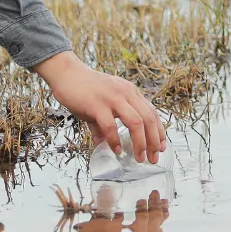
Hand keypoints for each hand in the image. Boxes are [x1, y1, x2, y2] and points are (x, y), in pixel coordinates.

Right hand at [34, 51, 166, 162]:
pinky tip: (116, 150)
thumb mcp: (104, 103)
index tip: (162, 146)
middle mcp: (126, 93)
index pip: (152, 112)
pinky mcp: (97, 104)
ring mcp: (112, 98)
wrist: (68, 73)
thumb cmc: (85, 90)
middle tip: (153, 158)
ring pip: (136, 122)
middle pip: (148, 118)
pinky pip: (110, 125)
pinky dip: (115, 140)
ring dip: (140, 142)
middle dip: (154, 141)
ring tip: (139, 158)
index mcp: (130, 92)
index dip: (159, 130)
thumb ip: (106, 123)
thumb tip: (105, 144)